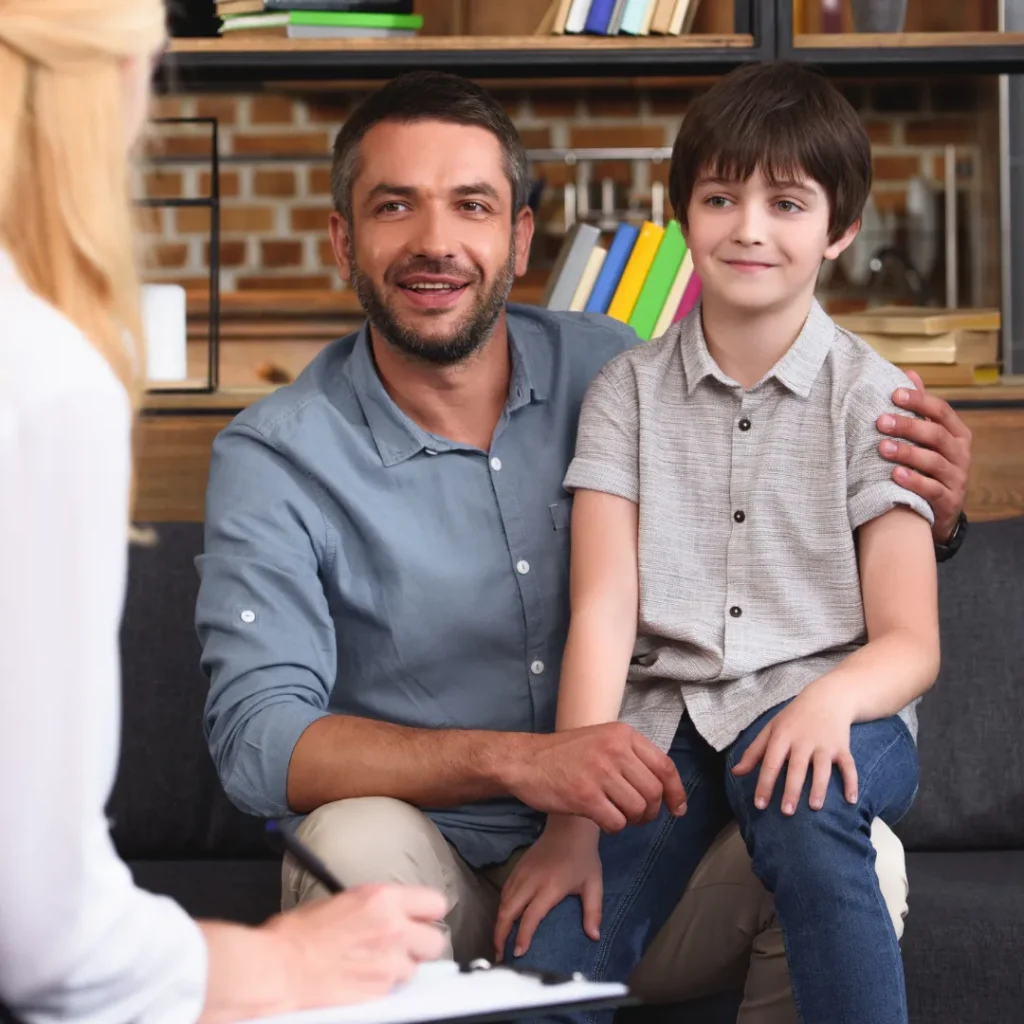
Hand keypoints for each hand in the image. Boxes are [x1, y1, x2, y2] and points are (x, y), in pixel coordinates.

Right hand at [266, 884, 447, 1005]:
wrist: (279, 967)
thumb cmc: (297, 934)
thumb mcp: (342, 900)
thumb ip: (375, 905)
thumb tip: (388, 910)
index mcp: (383, 900)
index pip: (435, 902)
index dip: (428, 912)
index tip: (422, 916)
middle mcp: (393, 929)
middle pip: (436, 940)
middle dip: (422, 943)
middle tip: (404, 943)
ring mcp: (388, 963)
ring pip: (416, 968)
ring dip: (402, 966)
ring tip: (377, 963)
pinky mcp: (379, 992)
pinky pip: (395, 989)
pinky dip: (385, 985)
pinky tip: (364, 978)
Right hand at [493, 816, 602, 960]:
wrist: (570, 827)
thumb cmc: (583, 857)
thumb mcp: (594, 884)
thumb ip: (593, 912)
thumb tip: (595, 937)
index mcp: (550, 887)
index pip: (530, 917)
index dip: (522, 936)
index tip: (518, 954)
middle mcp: (531, 881)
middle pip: (508, 911)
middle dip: (500, 934)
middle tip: (499, 954)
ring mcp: (522, 873)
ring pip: (503, 901)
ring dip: (498, 922)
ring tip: (499, 941)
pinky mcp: (518, 867)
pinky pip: (504, 890)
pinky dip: (501, 907)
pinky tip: (504, 918)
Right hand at [504, 723, 686, 831]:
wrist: (525, 760)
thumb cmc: (564, 754)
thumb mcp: (601, 740)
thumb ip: (630, 757)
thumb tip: (664, 787)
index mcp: (622, 735)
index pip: (665, 766)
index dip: (676, 792)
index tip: (677, 809)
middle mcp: (615, 750)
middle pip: (654, 792)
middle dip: (650, 812)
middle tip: (637, 816)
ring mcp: (600, 772)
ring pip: (638, 809)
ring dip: (632, 821)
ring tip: (618, 817)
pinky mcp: (585, 795)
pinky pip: (616, 822)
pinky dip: (614, 828)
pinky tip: (603, 821)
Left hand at [731, 682, 857, 814]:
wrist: (827, 698)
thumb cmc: (793, 718)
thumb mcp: (771, 729)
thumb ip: (753, 752)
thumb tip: (736, 773)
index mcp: (782, 736)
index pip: (770, 762)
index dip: (764, 784)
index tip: (759, 805)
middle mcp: (803, 741)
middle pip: (796, 768)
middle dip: (791, 790)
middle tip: (786, 812)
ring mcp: (824, 744)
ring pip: (822, 768)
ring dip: (819, 788)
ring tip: (815, 807)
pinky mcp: (842, 747)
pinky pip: (848, 766)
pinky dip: (852, 782)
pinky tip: (851, 800)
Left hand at [877, 372, 971, 544]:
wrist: (938, 511)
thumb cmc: (927, 466)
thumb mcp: (928, 438)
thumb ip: (920, 409)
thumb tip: (909, 373)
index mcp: (955, 433)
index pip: (941, 410)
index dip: (919, 400)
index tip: (894, 393)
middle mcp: (960, 453)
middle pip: (936, 435)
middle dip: (908, 426)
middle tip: (880, 421)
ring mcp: (956, 478)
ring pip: (934, 462)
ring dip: (907, 453)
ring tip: (882, 448)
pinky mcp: (949, 501)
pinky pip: (932, 490)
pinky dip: (914, 482)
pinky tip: (895, 475)